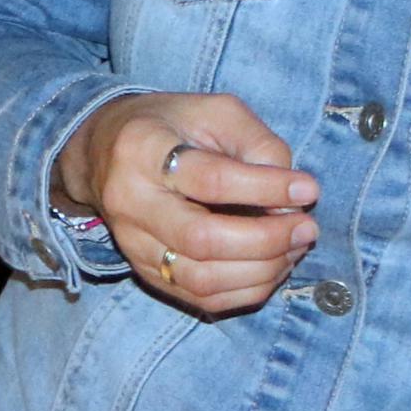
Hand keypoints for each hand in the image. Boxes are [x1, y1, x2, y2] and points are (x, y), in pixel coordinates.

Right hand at [55, 92, 320, 317]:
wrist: (102, 152)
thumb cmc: (171, 125)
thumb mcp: (216, 111)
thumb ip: (259, 145)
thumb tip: (293, 198)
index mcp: (141, 149)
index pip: (210, 180)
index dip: (266, 189)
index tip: (308, 189)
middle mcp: (129, 202)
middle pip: (201, 239)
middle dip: (267, 239)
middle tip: (306, 227)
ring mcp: (133, 243)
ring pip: (202, 279)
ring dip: (263, 270)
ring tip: (294, 247)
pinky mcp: (145, 272)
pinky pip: (201, 299)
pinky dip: (247, 290)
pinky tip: (271, 266)